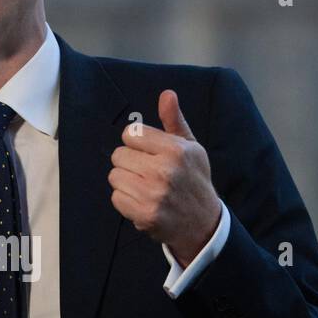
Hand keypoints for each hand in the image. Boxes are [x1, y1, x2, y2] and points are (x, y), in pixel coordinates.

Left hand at [108, 89, 220, 267]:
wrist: (203, 222)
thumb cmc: (194, 179)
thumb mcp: (191, 147)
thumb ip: (174, 121)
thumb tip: (167, 94)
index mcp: (175, 149)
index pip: (131, 134)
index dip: (136, 143)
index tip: (148, 153)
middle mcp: (164, 170)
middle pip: (118, 155)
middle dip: (129, 162)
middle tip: (146, 172)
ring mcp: (153, 194)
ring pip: (114, 176)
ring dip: (125, 181)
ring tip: (144, 187)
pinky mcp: (144, 214)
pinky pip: (116, 198)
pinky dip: (125, 200)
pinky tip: (142, 201)